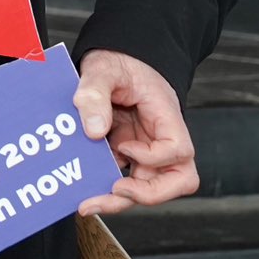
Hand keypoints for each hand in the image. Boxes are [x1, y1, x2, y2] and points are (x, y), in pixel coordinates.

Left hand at [73, 49, 196, 215]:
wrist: (118, 58)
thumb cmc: (120, 60)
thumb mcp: (103, 68)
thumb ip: (95, 94)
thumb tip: (94, 131)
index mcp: (166, 117)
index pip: (179, 150)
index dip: (153, 156)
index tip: (122, 146)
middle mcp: (161, 139)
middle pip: (175, 181)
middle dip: (144, 195)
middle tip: (109, 194)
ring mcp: (146, 148)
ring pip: (147, 186)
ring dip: (120, 197)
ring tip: (87, 200)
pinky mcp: (127, 152)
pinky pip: (122, 177)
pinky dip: (103, 184)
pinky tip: (79, 184)